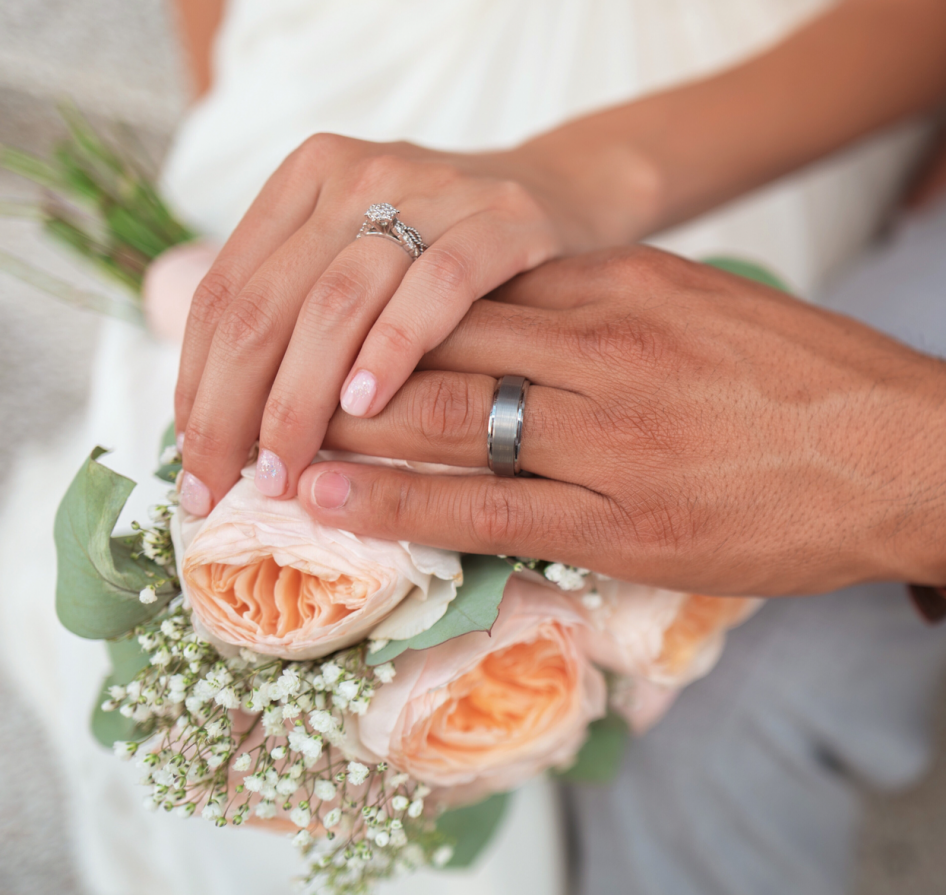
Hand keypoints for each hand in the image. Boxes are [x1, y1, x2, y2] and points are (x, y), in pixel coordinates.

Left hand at [173, 135, 621, 514]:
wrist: (569, 196)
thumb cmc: (452, 255)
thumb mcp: (365, 262)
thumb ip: (301, 315)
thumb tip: (222, 429)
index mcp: (307, 180)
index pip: (225, 294)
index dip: (196, 386)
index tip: (194, 466)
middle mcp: (357, 176)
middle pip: (267, 305)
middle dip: (234, 409)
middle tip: (228, 486)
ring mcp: (431, 190)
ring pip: (336, 302)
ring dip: (300, 398)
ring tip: (286, 468)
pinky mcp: (502, 218)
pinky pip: (436, 288)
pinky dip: (393, 349)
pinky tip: (366, 405)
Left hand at [295, 247, 945, 596]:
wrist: (915, 456)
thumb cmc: (823, 385)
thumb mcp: (716, 309)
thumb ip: (622, 310)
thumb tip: (538, 319)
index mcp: (630, 285)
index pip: (477, 284)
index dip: (388, 305)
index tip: (330, 321)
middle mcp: (609, 347)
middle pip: (440, 339)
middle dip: (343, 361)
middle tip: (263, 377)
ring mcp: (615, 435)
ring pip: (447, 417)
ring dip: (345, 427)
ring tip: (265, 440)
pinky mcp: (628, 519)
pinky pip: (487, 508)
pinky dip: (395, 503)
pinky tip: (329, 501)